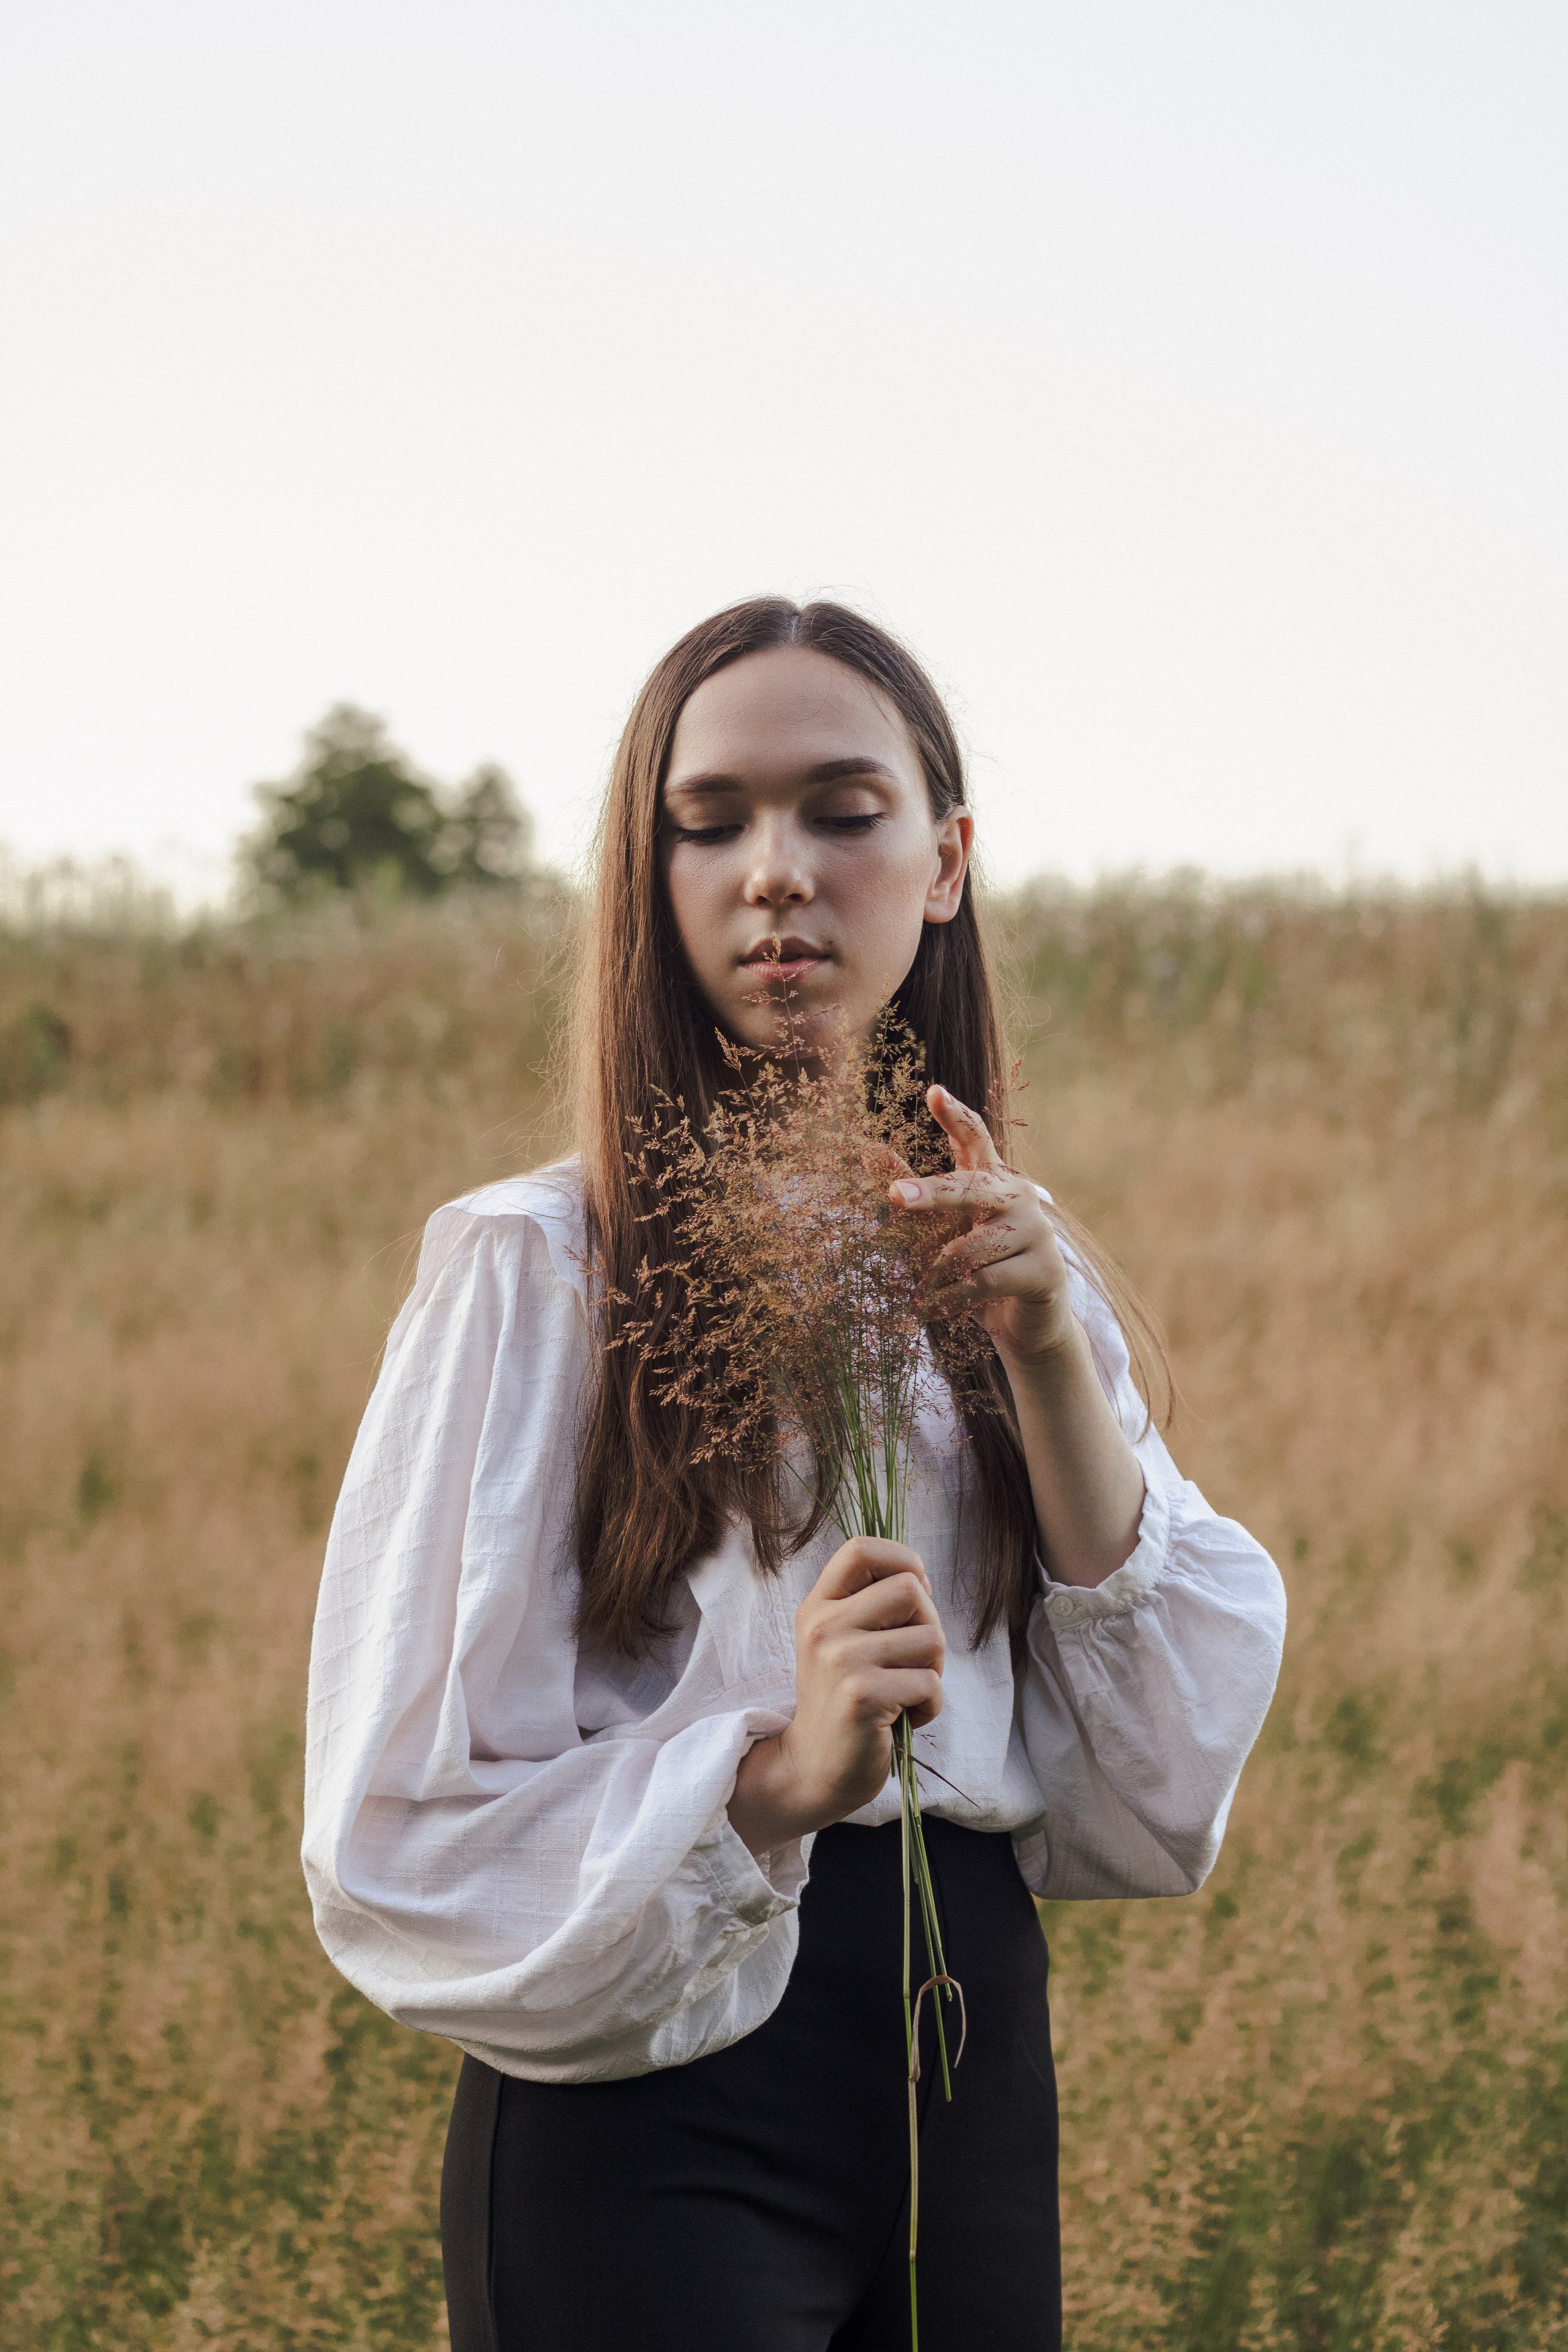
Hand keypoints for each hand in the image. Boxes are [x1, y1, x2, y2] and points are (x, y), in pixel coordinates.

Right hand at [727, 1537, 944, 1854]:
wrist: (813, 1769)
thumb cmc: (842, 1701)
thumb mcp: (840, 1642)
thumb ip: (869, 1606)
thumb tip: (921, 1579)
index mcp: (819, 1606)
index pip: (861, 1548)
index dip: (903, 1560)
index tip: (915, 1593)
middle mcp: (824, 1626)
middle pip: (911, 1589)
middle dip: (929, 1625)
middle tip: (913, 1659)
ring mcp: (840, 1660)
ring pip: (931, 1638)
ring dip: (932, 1671)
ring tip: (905, 1693)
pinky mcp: (862, 1696)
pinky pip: (931, 1684)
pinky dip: (930, 1707)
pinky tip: (903, 1719)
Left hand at [888, 1084, 1075, 1368]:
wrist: (1024, 1321)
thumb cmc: (978, 1266)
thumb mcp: (942, 1229)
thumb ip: (915, 1192)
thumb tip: (870, 1151)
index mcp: (994, 1180)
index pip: (977, 1139)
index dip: (956, 1116)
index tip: (933, 1092)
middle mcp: (1020, 1197)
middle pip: (972, 1187)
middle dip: (932, 1193)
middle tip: (894, 1196)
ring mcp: (1038, 1231)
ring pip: (972, 1246)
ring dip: (938, 1271)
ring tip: (923, 1288)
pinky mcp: (1045, 1270)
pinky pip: (985, 1280)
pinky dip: (953, 1296)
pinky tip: (939, 1306)